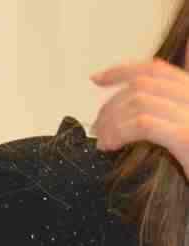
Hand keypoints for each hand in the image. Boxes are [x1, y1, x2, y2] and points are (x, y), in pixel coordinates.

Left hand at [92, 42, 188, 178]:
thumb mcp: (181, 135)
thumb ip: (162, 115)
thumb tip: (124, 109)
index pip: (157, 70)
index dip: (122, 70)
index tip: (96, 79)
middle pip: (142, 85)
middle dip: (111, 104)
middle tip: (97, 128)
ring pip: (139, 101)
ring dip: (112, 120)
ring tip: (103, 142)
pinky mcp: (188, 136)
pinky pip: (143, 123)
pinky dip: (119, 131)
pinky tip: (111, 145)